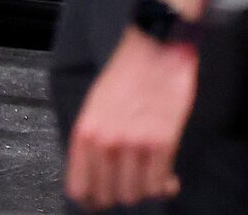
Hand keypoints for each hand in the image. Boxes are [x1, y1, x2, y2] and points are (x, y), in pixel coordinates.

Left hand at [66, 28, 197, 207]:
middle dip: (121, 192)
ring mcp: (134, 144)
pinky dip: (164, 185)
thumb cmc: (127, 73)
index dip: (92, 198)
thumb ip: (93, 140)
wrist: (155, 49)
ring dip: (145, 189)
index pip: (79, 189)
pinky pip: (159, 185)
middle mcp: (106, 141)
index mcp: (85, 131)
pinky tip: (168, 177)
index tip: (104, 196)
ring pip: (135, 195)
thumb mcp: (96, 105)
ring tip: (151, 175)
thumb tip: (95, 176)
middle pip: (108, 197)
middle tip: (132, 181)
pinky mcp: (162, 144)